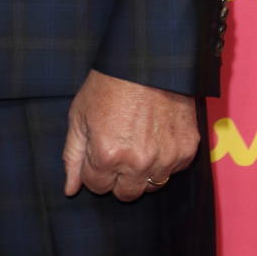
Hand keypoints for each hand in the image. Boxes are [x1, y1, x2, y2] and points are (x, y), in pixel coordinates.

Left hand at [62, 69, 199, 201]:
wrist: (146, 61)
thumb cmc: (108, 84)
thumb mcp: (80, 115)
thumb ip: (73, 155)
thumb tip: (70, 189)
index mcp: (107, 155)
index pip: (96, 186)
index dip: (94, 170)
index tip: (98, 152)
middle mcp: (138, 163)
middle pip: (125, 194)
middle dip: (117, 177)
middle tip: (117, 150)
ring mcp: (165, 159)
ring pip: (150, 186)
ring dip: (141, 172)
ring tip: (136, 141)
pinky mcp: (186, 151)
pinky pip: (172, 171)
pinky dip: (163, 160)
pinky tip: (155, 136)